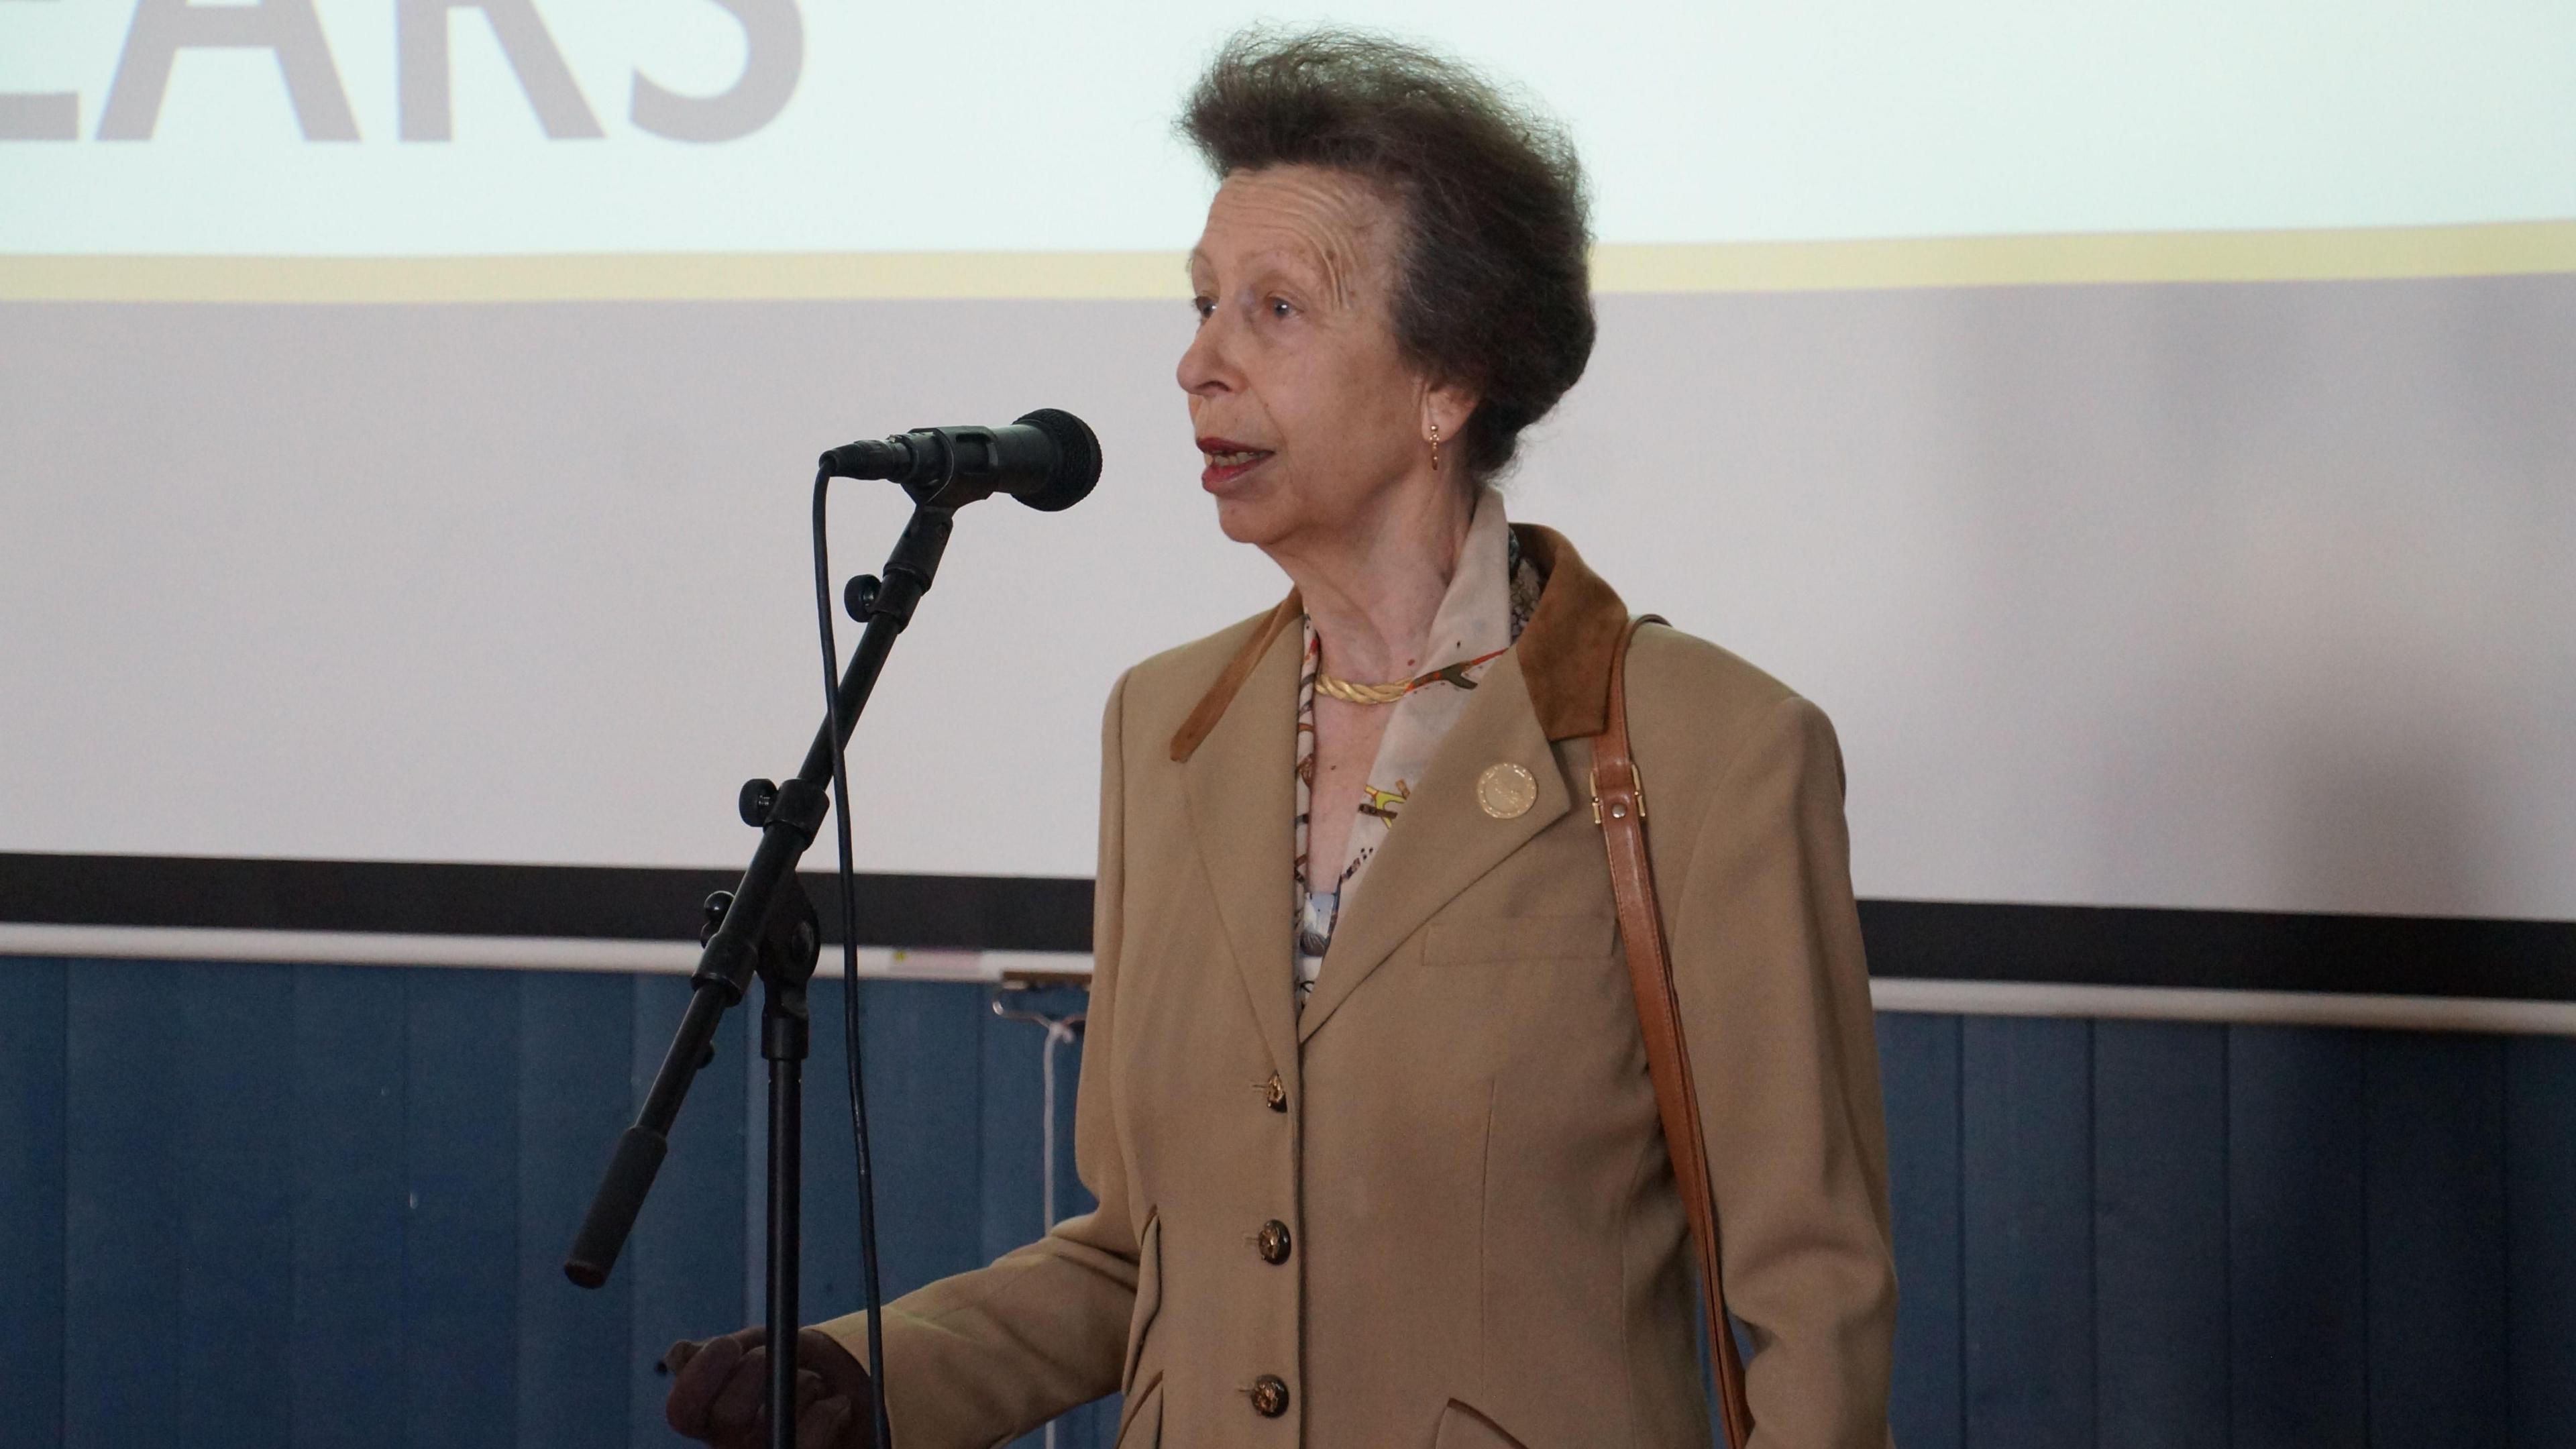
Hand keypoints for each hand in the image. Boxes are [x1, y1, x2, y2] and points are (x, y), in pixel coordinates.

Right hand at [664, 1326, 874, 1448]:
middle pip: (728, 1415)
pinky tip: (835, 1403)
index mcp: (707, 1418)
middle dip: (758, 1369)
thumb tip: (680, 1354)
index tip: (728, 1344)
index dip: (700, 1376)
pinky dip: (826, 1414)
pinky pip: (806, 1444)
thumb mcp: (759, 1346)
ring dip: (800, 1388)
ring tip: (814, 1380)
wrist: (842, 1386)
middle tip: (781, 1354)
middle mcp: (728, 1445)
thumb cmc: (792, 1363)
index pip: (682, 1410)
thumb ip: (720, 1350)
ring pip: (771, 1429)